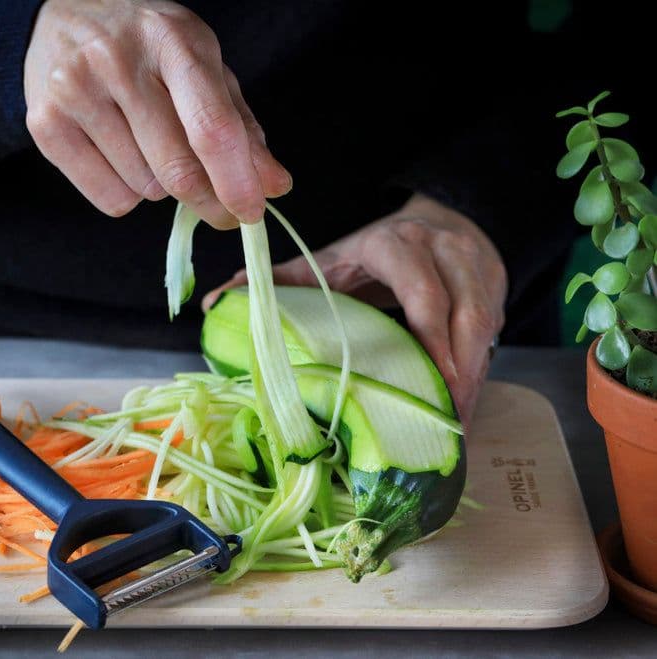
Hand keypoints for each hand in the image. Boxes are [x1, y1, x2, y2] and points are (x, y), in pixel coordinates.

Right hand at [23, 0, 291, 227]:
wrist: (67, 9)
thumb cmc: (149, 47)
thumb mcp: (203, 68)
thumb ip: (242, 127)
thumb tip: (273, 186)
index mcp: (173, 40)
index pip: (211, 127)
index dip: (236, 181)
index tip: (251, 212)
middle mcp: (118, 60)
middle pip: (177, 169)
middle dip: (210, 203)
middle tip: (223, 211)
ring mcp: (75, 90)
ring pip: (145, 189)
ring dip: (161, 187)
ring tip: (148, 145)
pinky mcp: (45, 124)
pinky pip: (111, 199)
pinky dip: (128, 194)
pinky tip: (121, 156)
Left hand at [203, 194, 507, 424]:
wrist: (440, 216)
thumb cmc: (376, 249)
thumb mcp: (331, 258)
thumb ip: (280, 280)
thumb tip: (217, 302)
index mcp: (397, 244)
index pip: (419, 287)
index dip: (429, 333)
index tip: (429, 377)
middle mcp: (444, 252)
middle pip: (463, 313)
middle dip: (458, 369)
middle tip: (445, 419)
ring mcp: (477, 269)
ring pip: (485, 326)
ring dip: (473, 376)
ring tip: (456, 423)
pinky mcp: (498, 288)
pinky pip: (494, 333)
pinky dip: (479, 370)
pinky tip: (463, 404)